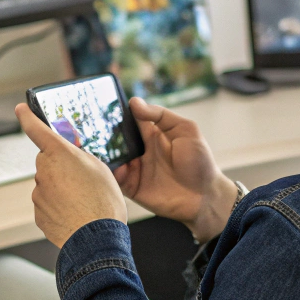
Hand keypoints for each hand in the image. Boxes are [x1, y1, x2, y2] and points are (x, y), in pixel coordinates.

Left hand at [15, 103, 127, 248]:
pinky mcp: (38, 214)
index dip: (27, 117)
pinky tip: (75, 214)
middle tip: (83, 180)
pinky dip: (59, 207)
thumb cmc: (103, 203)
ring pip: (49, 185)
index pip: (37, 129)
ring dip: (62, 189)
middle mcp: (44, 171)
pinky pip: (48, 204)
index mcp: (59, 154)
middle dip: (61, 167)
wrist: (96, 240)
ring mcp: (38, 194)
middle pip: (48, 162)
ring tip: (83, 201)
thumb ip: (81, 157)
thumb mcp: (101, 168)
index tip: (20, 109)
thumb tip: (72, 159)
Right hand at [113, 98, 236, 242]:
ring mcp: (135, 168)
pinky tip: (116, 167)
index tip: (103, 106)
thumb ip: (160, 115)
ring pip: (112, 158)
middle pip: (115, 139)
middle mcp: (139, 150)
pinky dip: (112, 173)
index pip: (128, 119)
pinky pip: (115, 179)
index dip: (116, 113)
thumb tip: (134, 102)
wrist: (204, 197)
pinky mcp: (132, 187)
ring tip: (100, 147)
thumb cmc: (199, 161)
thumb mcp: (186, 129)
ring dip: (105, 153)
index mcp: (151, 133)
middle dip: (104, 133)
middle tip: (94, 128)